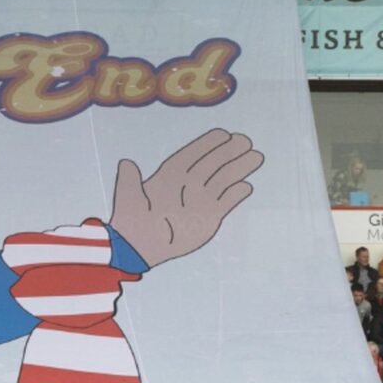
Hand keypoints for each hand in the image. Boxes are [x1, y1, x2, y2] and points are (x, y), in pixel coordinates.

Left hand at [107, 129, 262, 267]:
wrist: (140, 249)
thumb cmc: (130, 222)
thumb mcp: (126, 198)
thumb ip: (128, 181)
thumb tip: (125, 163)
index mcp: (169, 176)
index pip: (192, 155)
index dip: (207, 144)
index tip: (223, 134)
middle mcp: (188, 185)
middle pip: (212, 164)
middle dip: (229, 152)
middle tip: (245, 140)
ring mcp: (200, 200)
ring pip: (223, 180)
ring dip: (239, 168)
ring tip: (256, 156)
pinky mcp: (209, 217)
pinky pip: (227, 202)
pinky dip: (236, 195)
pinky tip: (247, 187)